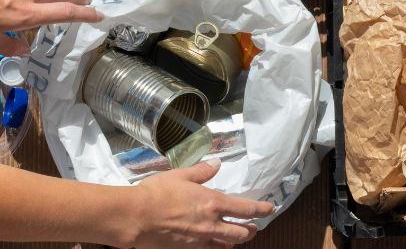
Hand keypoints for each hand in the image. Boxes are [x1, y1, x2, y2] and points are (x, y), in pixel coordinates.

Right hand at [123, 160, 275, 247]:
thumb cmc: (156, 193)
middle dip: (251, 229)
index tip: (269, 208)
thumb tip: (216, 164)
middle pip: (242, 232)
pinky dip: (218, 246)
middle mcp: (211, 224)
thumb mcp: (180, 175)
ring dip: (236, 239)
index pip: (245, 208)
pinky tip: (217, 242)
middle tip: (254, 225)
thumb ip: (201, 171)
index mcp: (212, 202)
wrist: (136, 217)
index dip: (260, 209)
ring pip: (229, 244)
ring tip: (238, 236)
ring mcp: (201, 239)